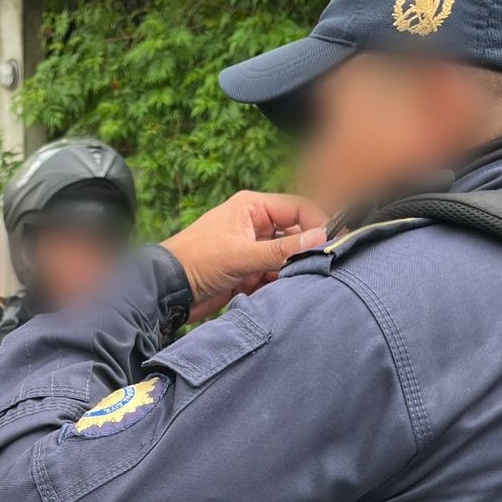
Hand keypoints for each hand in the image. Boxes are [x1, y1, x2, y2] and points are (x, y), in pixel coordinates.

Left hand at [161, 192, 326, 320]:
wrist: (166, 291)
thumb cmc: (196, 261)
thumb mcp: (241, 254)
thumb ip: (281, 249)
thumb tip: (320, 239)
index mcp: (253, 208)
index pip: (298, 208)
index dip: (318, 224)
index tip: (334, 244)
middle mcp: (255, 225)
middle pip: (295, 235)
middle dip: (304, 252)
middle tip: (318, 268)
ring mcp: (252, 250)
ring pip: (286, 259)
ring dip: (290, 272)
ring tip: (294, 283)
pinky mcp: (247, 272)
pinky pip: (273, 276)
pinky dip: (277, 285)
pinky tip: (276, 293)